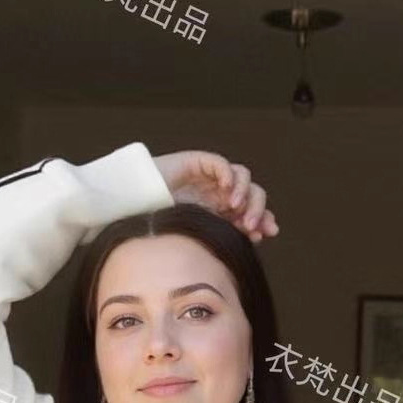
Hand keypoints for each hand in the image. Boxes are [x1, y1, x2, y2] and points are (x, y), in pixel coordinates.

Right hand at [150, 150, 279, 242]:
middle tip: (253, 224)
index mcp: (223, 211)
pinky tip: (225, 190)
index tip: (266, 234)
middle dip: (258, 209)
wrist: (136, 207)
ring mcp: (212, 177)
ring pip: (243, 177)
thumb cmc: (163, 225)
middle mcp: (221, 193)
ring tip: (235, 208)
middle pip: (253, 193)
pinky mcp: (200, 163)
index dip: (263, 220)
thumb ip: (224, 235)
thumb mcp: (199, 235)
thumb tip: (257, 238)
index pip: (252, 211)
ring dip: (244, 193)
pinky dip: (227, 175)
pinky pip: (221, 164)